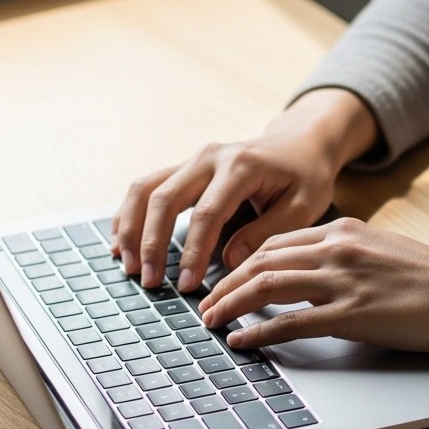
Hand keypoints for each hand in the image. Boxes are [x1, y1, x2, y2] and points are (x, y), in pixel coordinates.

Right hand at [111, 89, 378, 290]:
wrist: (301, 143)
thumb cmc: (306, 176)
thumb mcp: (304, 206)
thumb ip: (267, 233)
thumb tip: (228, 261)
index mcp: (242, 166)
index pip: (207, 213)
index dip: (193, 252)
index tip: (185, 285)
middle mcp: (210, 157)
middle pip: (164, 198)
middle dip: (151, 243)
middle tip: (149, 281)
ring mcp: (193, 159)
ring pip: (145, 188)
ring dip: (131, 228)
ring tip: (128, 267)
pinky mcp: (185, 168)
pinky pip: (146, 187)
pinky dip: (129, 214)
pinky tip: (122, 244)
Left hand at [198, 217, 428, 352]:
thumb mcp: (383, 251)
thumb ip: (347, 257)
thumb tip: (315, 278)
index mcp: (345, 230)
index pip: (276, 242)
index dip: (242, 262)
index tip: (225, 279)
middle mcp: (339, 248)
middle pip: (260, 260)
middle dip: (225, 283)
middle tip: (205, 303)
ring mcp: (344, 280)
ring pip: (266, 285)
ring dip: (230, 305)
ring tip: (210, 322)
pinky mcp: (352, 314)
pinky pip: (289, 321)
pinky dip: (258, 331)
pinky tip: (241, 340)